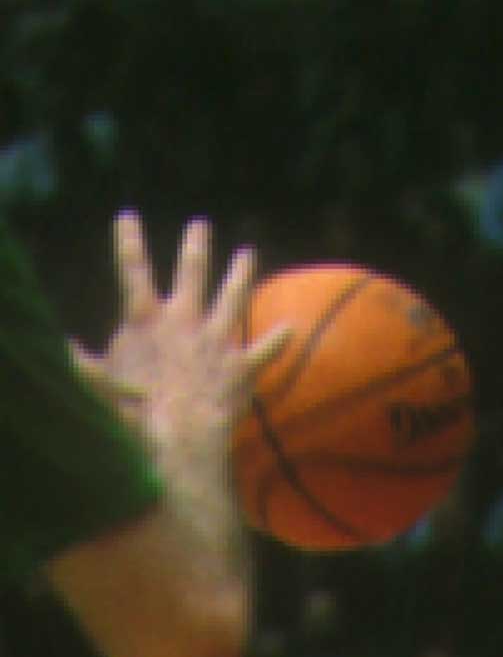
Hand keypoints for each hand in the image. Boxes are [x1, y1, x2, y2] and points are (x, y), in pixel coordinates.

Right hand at [71, 215, 288, 458]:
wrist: (178, 439)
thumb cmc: (131, 413)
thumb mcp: (93, 381)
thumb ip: (77, 361)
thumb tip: (57, 346)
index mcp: (145, 318)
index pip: (132, 268)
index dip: (128, 240)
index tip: (127, 217)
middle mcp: (184, 320)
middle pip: (192, 272)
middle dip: (196, 246)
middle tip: (201, 226)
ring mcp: (216, 340)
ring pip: (233, 297)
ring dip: (241, 274)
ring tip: (248, 254)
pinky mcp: (241, 367)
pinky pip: (264, 350)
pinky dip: (277, 340)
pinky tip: (290, 328)